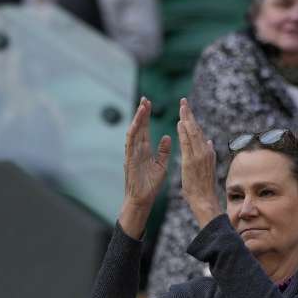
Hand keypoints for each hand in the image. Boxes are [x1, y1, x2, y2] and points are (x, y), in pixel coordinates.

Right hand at [119, 97, 170, 238]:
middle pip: (139, 127)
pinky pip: (131, 144)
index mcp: (145, 150)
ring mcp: (132, 153)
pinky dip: (133, 132)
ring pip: (134, 132)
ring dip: (138, 119)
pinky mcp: (130, 159)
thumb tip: (167, 136)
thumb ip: (163, 151)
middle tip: (145, 98)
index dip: (147, 117)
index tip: (149, 104)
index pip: (145, 129)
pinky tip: (137, 123)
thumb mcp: (161, 165)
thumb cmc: (150, 184)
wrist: (142, 199)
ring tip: (142, 106)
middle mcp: (137, 149)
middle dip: (142, 113)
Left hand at [176, 98, 220, 227]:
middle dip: (190, 114)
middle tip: (184, 101)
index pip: (198, 133)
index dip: (192, 120)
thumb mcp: (206, 167)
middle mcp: (205, 152)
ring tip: (182, 107)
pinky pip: (188, 144)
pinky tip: (180, 123)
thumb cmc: (203, 187)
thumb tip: (209, 142)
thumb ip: (207, 153)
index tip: (187, 110)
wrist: (205, 200)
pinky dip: (184, 132)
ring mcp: (199, 156)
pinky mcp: (192, 161)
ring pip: (193, 133)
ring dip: (187, 119)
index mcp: (207, 153)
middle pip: (196, 129)